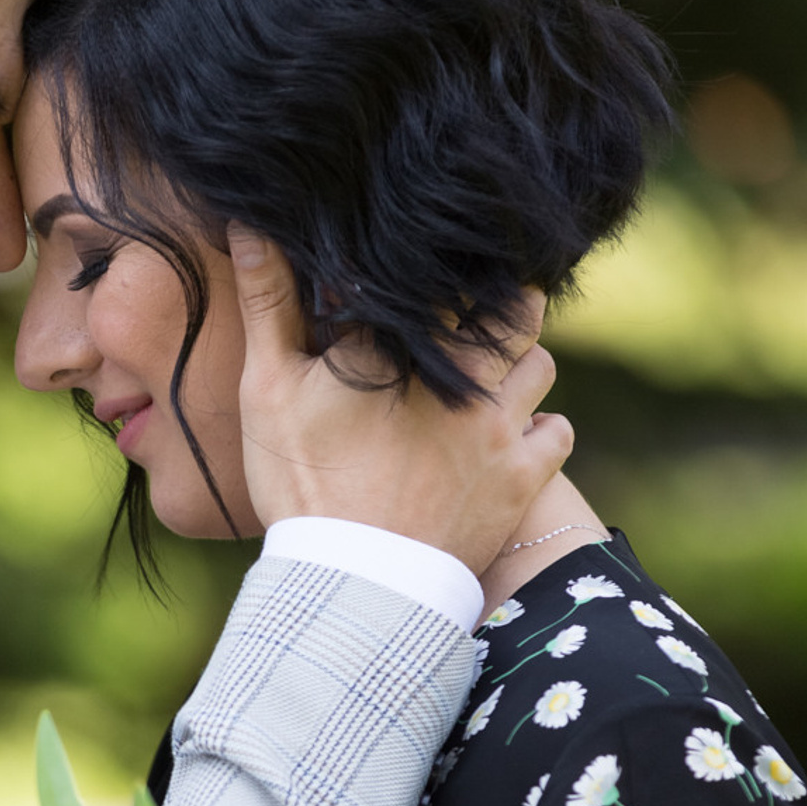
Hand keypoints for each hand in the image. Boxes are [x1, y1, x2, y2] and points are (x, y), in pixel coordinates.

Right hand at [230, 229, 572, 569]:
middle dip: (500, 304)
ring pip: (539, 364)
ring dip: (521, 364)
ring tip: (491, 377)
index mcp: (403, 342)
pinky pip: (556, 431)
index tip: (438, 271)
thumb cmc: (302, 484)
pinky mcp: (521, 477)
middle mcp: (464, 373)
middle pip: (513, 308)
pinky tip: (512, 435)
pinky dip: (539, 428)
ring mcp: (499, 425)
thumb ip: (268, 302)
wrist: (352, 584)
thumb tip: (249, 221)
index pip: (444, 275)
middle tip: (479, 316)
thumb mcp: (269, 389)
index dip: (446, 267)